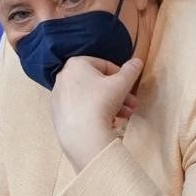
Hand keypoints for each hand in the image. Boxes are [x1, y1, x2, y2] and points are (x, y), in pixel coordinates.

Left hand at [51, 56, 142, 171]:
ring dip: (111, 105)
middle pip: (97, 83)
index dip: (121, 76)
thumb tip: (137, 61)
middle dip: (118, 94)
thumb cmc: (101, 102)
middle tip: (132, 105)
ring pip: (90, 97)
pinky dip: (95, 114)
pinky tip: (108, 123)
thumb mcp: (122, 84)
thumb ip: (131, 70)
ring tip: (125, 116)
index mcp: (77, 64)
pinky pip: (81, 109)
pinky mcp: (58, 114)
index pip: (104, 65)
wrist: (82, 135)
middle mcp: (64, 77)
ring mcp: (59, 97)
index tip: (130, 88)